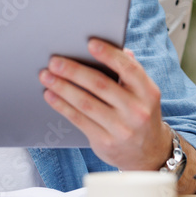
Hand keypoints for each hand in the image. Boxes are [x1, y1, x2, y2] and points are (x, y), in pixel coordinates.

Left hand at [39, 39, 171, 171]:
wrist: (148, 153)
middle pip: (100, 85)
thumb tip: (119, 48)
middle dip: (74, 71)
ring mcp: (121, 129)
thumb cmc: (140, 114)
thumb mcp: (143, 93)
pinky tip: (51, 96)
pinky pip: (79, 120)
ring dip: (62, 87)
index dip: (109, 55)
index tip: (89, 43)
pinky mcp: (105, 142)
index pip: (129, 69)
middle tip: (54, 61)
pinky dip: (62, 106)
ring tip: (46, 76)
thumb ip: (131, 71)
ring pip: (86, 103)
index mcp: (148, 92)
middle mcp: (136, 111)